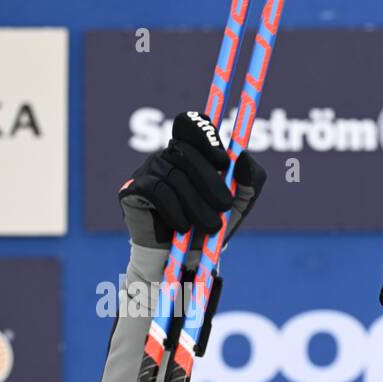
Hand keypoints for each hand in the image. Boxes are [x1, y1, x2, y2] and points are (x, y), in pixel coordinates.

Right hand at [118, 110, 265, 255]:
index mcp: (193, 150)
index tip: (223, 161)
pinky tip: (183, 226)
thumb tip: (241, 156)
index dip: (205, 135)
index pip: (192, 123)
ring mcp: (148, 170)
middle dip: (210, 180)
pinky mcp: (132, 189)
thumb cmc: (214, 222)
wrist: (187, 257)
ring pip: (174, 175)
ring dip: (197, 204)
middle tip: (225, 206)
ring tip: (211, 227)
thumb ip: (250, 177)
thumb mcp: (242, 201)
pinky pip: (156, 191)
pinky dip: (174, 210)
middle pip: (186, 150)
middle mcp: (168, 155)